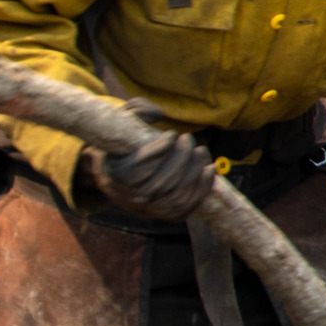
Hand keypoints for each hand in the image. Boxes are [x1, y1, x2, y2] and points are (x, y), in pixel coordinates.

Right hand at [80, 108, 214, 221]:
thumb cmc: (124, 144)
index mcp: (115, 177)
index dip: (159, 150)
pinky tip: (210, 169)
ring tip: (200, 151)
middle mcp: (130, 198)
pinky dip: (202, 189)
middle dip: (180, 158)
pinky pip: (186, 207)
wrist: (119, 176)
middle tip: (188, 139)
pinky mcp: (164, 214)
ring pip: (176, 196)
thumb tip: (158, 114)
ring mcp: (148, 210)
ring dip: (194, 173)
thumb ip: (137, 110)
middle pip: (161, 182)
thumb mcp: (122, 123)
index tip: (171, 134)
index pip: (139, 167)